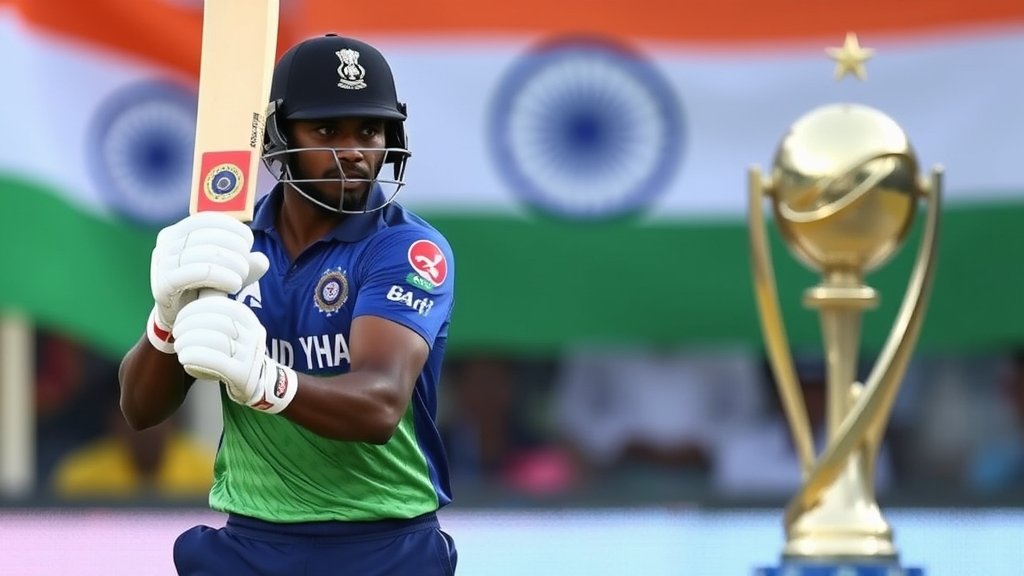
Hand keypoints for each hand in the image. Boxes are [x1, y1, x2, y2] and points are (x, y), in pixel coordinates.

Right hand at [148, 212, 268, 352]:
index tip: (248, 242)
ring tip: (242, 276)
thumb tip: (262, 260)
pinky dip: (220, 275)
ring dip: (230, 263)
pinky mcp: (162, 284)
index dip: (232, 227)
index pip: (206, 219)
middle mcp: (165, 244)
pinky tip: (234, 284)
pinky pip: (194, 272)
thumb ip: (245, 263)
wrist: (183, 319)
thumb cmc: (206, 289)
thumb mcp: (228, 271)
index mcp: (177, 232)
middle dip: (234, 248)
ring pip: (201, 253)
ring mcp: (161, 263)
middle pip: (206, 236)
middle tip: (246, 265)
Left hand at [172, 296, 297, 413]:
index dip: (198, 308)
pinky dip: (197, 356)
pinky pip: (218, 362)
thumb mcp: (235, 330)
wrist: (257, 381)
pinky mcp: (242, 373)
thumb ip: (218, 316)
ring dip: (191, 341)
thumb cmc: (235, 352)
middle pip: (219, 322)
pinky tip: (184, 357)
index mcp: (249, 320)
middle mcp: (253, 335)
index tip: (180, 317)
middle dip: (191, 324)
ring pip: (217, 341)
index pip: (223, 306)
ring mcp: (250, 355)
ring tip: (178, 345)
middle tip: (177, 332)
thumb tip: (189, 301)